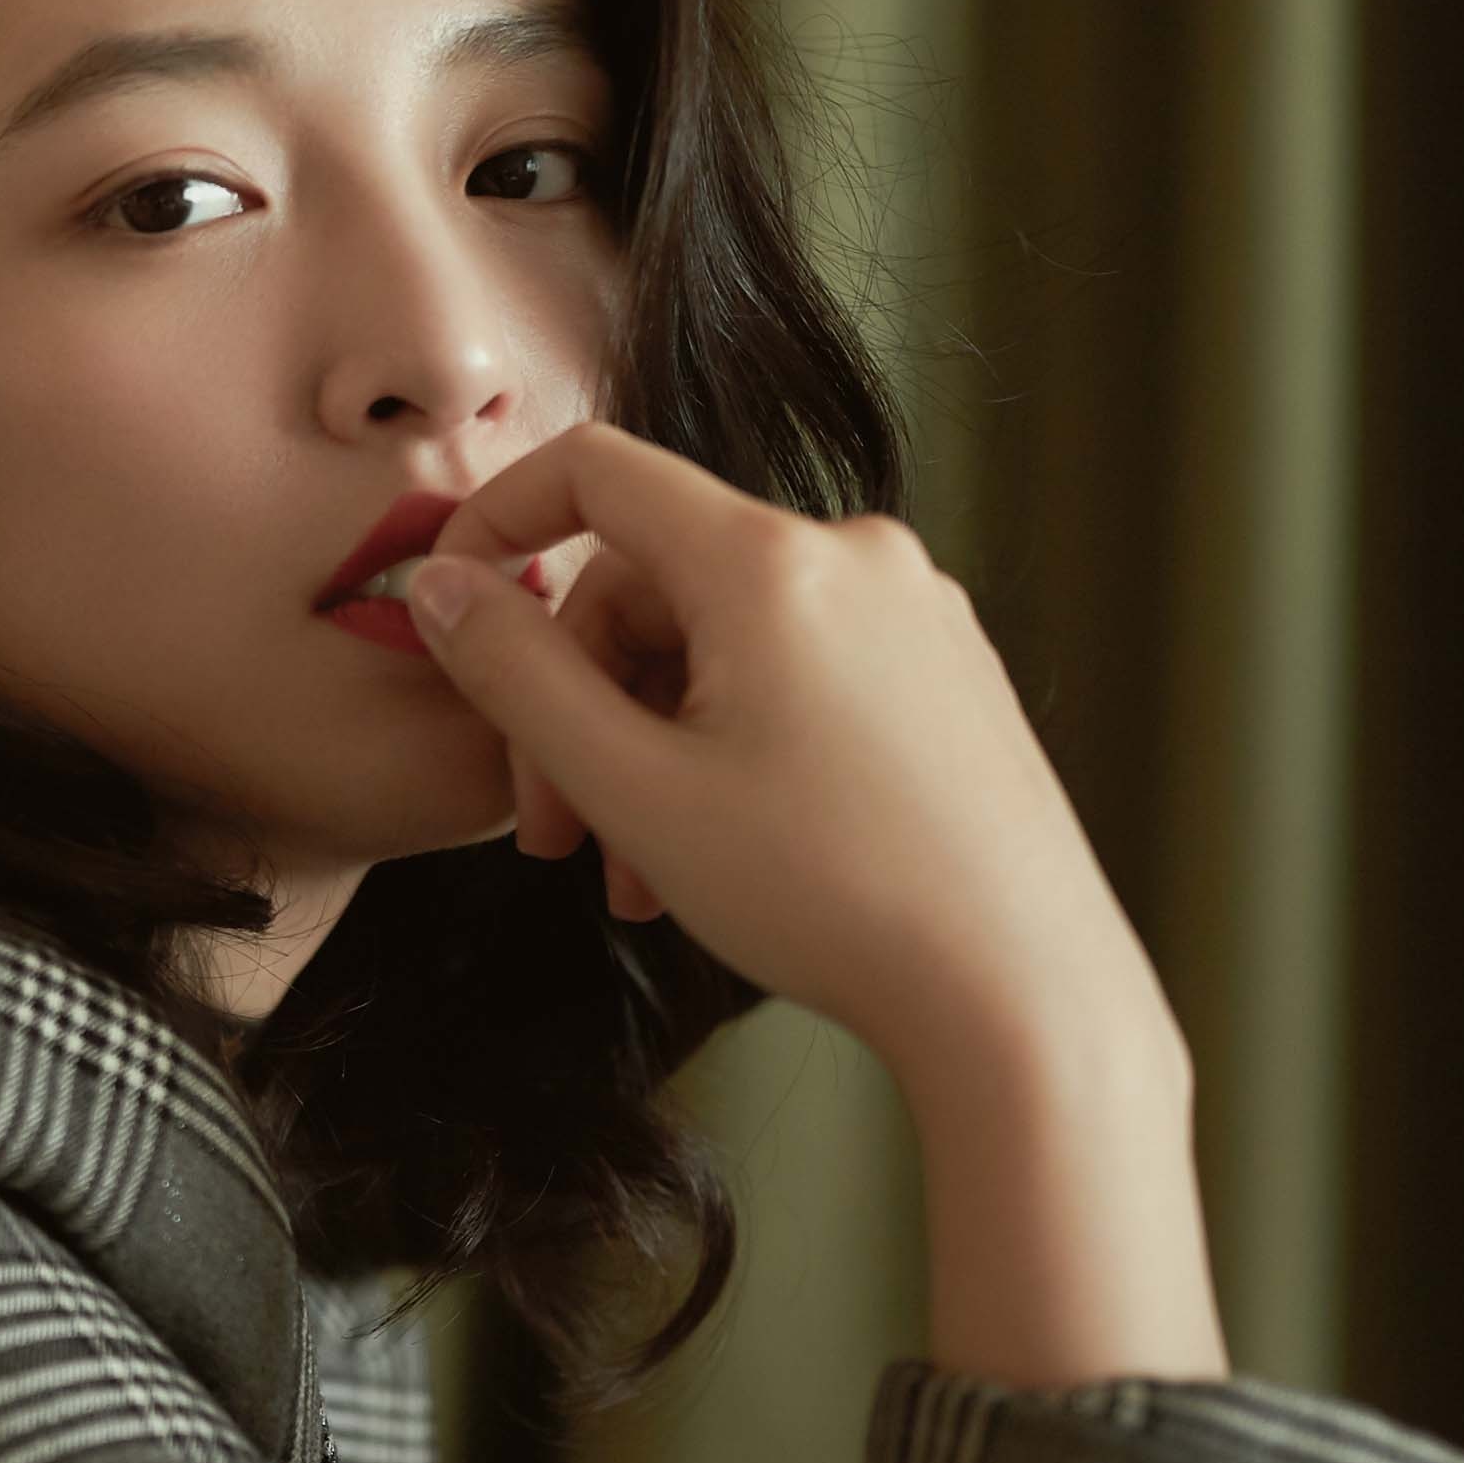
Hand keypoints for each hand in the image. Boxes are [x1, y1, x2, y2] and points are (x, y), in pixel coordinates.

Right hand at [401, 425, 1223, 1383]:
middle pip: (652, 580)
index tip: (451, 606)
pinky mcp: (947, 672)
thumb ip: (516, 673)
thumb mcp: (633, 788)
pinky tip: (718, 848)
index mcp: (770, 561)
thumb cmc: (832, 895)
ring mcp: (914, 613)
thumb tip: (441, 588)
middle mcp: (853, 558)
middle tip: (552, 833)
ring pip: (722, 640)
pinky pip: (798, 669)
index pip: (595, 470)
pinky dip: (731, 740)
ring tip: (637, 872)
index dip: (498, 523)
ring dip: (650, 741)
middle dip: (579, 701)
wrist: (1023, 992)